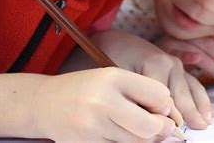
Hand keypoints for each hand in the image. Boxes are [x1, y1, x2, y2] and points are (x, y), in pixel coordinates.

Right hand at [0, 69, 176, 140]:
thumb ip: (142, 92)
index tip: (157, 106)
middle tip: (159, 126)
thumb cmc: (85, 89)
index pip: (159, 95)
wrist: (44, 103)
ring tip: (133, 127)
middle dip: (161, 129)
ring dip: (144, 139)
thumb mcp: (112, 78)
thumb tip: (169, 119)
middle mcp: (103, 101)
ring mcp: (93, 127)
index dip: (164, 104)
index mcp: (113, 78)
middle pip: (151, 127)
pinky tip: (117, 134)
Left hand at [92, 30, 212, 128]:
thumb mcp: (119, 74)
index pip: (164, 96)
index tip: (169, 129)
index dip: (165, 115)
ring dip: (200, 107)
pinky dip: (201, 100)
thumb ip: (135, 93)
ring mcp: (178, 66)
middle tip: (195, 130)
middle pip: (182, 95)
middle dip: (188, 113)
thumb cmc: (114, 57)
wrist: (117, 41)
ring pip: (192, 91)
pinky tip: (207, 113)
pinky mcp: (180, 70)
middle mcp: (172, 64)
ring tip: (205, 123)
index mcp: (158, 63)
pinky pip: (194, 86)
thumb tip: (148, 115)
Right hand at [156, 35, 213, 82]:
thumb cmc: (166, 61)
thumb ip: (207, 57)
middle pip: (206, 41)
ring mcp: (170, 42)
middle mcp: (181, 34)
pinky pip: (175, 51)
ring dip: (211, 61)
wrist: (133, 53)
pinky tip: (196, 60)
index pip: (211, 34)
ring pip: (195, 47)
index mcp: (189, 32)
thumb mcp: (188, 57)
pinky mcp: (159, 51)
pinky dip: (187, 54)